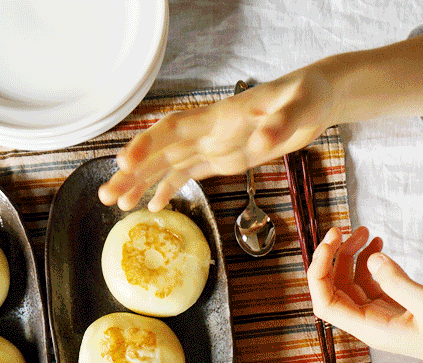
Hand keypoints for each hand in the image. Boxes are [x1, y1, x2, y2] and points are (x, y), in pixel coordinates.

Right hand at [98, 66, 335, 210]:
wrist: (316, 99)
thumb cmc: (307, 96)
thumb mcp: (299, 108)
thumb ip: (278, 124)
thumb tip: (260, 142)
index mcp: (219, 117)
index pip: (173, 129)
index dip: (147, 145)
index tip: (125, 163)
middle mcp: (208, 131)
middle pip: (160, 152)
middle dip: (131, 173)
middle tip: (106, 195)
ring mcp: (212, 145)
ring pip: (167, 166)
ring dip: (140, 184)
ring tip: (116, 204)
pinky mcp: (222, 158)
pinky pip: (187, 174)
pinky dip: (167, 189)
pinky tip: (151, 206)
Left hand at [307, 227, 422, 362]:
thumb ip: (398, 281)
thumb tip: (371, 259)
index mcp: (370, 328)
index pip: (326, 303)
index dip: (319, 273)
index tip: (330, 242)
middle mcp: (368, 323)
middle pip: (334, 290)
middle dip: (334, 258)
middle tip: (344, 229)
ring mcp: (379, 316)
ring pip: (351, 284)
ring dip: (352, 257)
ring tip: (366, 232)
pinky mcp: (393, 308)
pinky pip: (370, 284)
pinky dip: (369, 263)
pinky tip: (377, 246)